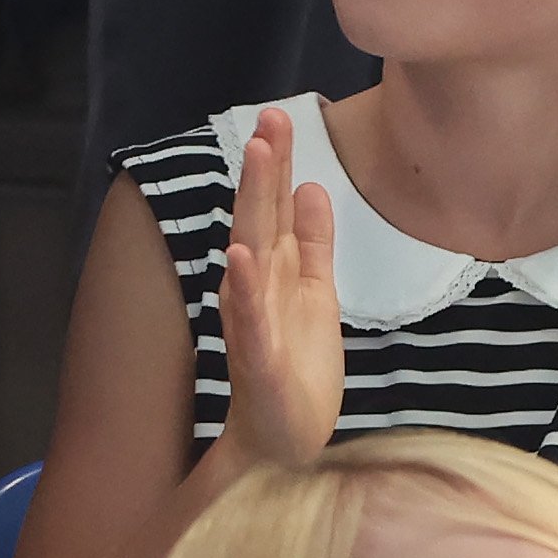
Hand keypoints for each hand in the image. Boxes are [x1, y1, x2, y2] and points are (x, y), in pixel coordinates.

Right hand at [214, 110, 346, 470]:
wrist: (282, 442)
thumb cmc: (296, 366)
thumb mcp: (316, 293)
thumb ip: (313, 243)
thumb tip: (311, 187)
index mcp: (276, 273)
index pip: (275, 208)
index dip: (279, 163)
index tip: (284, 115)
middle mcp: (258, 290)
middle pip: (261, 218)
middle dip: (265, 167)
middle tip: (270, 117)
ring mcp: (255, 323)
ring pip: (252, 255)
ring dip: (253, 206)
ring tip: (258, 159)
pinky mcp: (259, 361)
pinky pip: (251, 320)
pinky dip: (246, 288)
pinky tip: (241, 256)